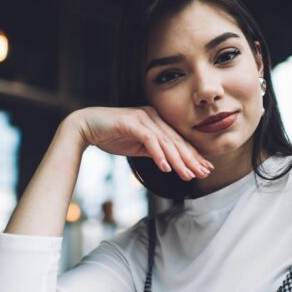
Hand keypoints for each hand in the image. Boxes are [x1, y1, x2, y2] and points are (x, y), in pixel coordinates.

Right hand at [69, 106, 213, 181]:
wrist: (86, 126)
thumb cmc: (110, 135)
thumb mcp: (137, 146)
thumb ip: (153, 151)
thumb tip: (170, 163)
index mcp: (155, 120)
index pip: (178, 140)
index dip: (192, 155)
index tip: (205, 168)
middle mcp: (152, 116)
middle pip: (176, 141)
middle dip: (191, 159)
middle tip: (204, 173)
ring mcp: (142, 118)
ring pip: (165, 142)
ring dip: (178, 160)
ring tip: (188, 175)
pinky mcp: (131, 123)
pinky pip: (149, 140)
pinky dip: (158, 154)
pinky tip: (166, 168)